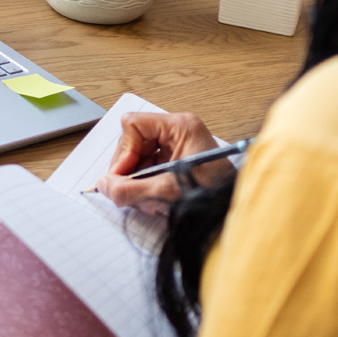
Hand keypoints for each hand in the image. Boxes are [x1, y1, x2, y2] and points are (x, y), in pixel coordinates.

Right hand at [94, 112, 221, 214]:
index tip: (121, 176)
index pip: (133, 125)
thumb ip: (131, 190)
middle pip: (133, 142)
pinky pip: (147, 168)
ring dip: (136, 181)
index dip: (123, 152)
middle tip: (130, 192)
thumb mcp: (167, 193)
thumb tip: (105, 185)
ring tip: (148, 200)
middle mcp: (177, 132)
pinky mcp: (175, 161)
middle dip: (128, 170)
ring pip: (137, 157)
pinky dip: (145, 186)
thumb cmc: (215, 194)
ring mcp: (176, 146)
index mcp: (180, 127)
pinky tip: (154, 200)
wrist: (232, 211)